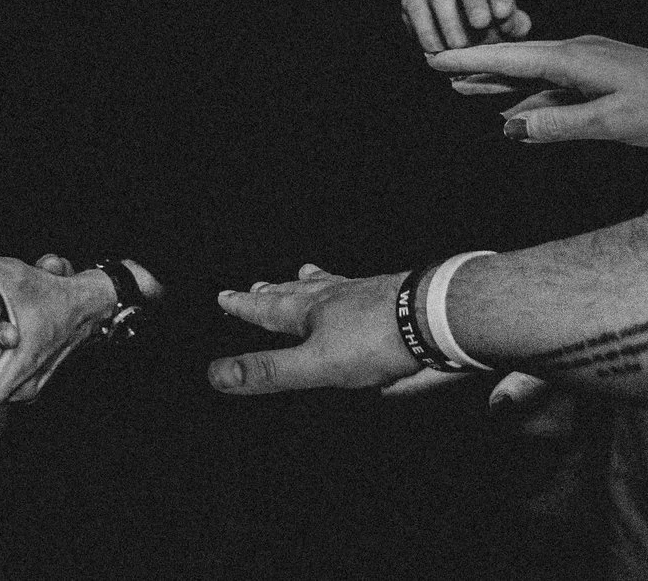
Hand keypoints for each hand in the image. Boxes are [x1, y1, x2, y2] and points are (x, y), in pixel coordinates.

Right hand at [209, 267, 461, 397]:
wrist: (431, 316)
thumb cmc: (373, 340)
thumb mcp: (314, 364)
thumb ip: (269, 371)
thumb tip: (216, 374)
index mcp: (310, 312)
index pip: (268, 310)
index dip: (245, 307)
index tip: (225, 296)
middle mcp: (334, 297)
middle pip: (296, 294)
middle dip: (274, 293)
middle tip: (258, 286)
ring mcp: (365, 293)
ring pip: (330, 286)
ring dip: (313, 283)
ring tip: (304, 274)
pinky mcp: (393, 296)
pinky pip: (364, 289)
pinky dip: (353, 287)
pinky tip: (361, 288)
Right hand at [402, 0, 531, 53]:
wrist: (452, 35)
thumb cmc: (485, 28)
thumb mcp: (503, 27)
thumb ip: (513, 25)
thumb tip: (517, 24)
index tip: (503, 14)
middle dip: (474, 0)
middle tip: (481, 24)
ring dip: (449, 18)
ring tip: (459, 44)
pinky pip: (416, 7)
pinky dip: (426, 29)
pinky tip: (437, 47)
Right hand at [431, 37, 647, 147]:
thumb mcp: (612, 122)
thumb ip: (559, 126)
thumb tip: (512, 128)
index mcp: (576, 59)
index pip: (511, 57)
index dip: (471, 60)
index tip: (436, 60)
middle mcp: (580, 54)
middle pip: (518, 62)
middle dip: (478, 67)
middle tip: (439, 71)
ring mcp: (594, 66)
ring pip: (537, 76)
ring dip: (503, 84)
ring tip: (468, 90)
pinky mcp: (607, 80)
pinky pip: (558, 88)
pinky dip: (533, 97)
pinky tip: (520, 111)